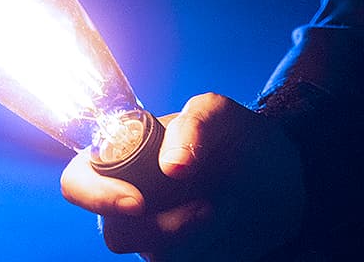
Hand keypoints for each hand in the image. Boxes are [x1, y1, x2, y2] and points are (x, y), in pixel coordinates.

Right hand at [61, 93, 305, 260]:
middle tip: (204, 211)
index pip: (78, 180)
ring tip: (222, 208)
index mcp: (127, 157)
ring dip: (191, 235)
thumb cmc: (244, 142)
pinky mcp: (177, 257)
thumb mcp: (224, 115)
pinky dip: (206, 248)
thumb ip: (195, 123)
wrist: (285, 184)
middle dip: (159, 228)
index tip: (137, 204)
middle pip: (113, 230)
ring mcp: (153, 234)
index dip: (94, 195)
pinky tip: (227, 225)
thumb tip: (171, 165)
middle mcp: (131, 198)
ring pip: (148, 252)